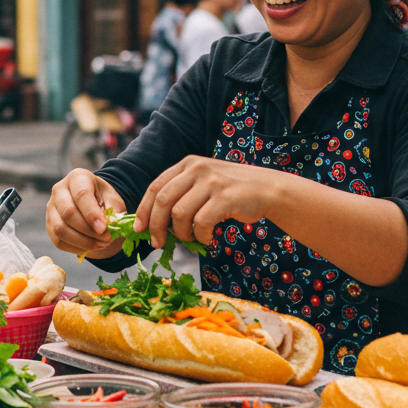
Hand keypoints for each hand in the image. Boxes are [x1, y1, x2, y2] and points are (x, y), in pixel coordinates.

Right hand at [46, 168, 126, 256]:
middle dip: (89, 231)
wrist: (93, 204)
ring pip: (60, 229)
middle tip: (107, 239)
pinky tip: (89, 246)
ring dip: (82, 242)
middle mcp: (59, 190)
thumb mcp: (113, 200)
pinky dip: (76, 248)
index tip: (104, 229)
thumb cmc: (104, 200)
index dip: (92, 214)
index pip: (81, 194)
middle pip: (68, 213)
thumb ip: (112, 211)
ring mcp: (51, 208)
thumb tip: (107, 227)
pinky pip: (58, 241)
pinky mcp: (49, 225)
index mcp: (77, 178)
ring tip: (100, 244)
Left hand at [136, 155, 277, 248]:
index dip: (144, 210)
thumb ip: (182, 193)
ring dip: (182, 233)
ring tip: (191, 238)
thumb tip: (154, 221)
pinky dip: (200, 236)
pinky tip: (207, 237)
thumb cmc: (232, 191)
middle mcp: (197, 169)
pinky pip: (201, 223)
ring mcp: (211, 182)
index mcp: (188, 164)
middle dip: (156, 225)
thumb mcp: (204, 182)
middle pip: (163, 200)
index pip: (156, 187)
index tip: (140, 228)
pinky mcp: (225, 197)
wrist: (267, 189)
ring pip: (179, 214)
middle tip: (157, 242)